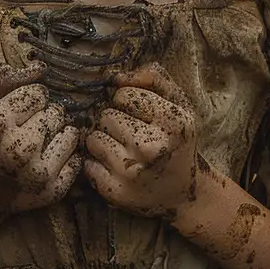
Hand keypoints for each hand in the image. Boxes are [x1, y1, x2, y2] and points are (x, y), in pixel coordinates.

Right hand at [0, 62, 82, 224]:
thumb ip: (0, 80)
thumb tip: (39, 68)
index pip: (38, 93)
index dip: (29, 100)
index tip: (17, 113)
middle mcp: (17, 149)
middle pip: (55, 111)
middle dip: (44, 116)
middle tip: (26, 130)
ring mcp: (37, 172)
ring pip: (70, 132)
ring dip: (58, 133)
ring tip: (38, 143)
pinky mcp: (52, 190)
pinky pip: (76, 157)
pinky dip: (66, 155)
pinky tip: (47, 159)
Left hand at [83, 62, 197, 220]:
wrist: (181, 191)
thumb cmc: (175, 140)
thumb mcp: (178, 103)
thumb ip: (153, 77)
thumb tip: (116, 77)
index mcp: (172, 123)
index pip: (124, 94)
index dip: (127, 101)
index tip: (140, 114)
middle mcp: (153, 148)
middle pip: (106, 116)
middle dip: (114, 121)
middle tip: (131, 133)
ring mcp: (132, 172)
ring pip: (93, 138)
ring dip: (103, 140)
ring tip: (122, 149)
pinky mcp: (115, 191)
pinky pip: (88, 164)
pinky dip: (97, 163)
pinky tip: (115, 166)